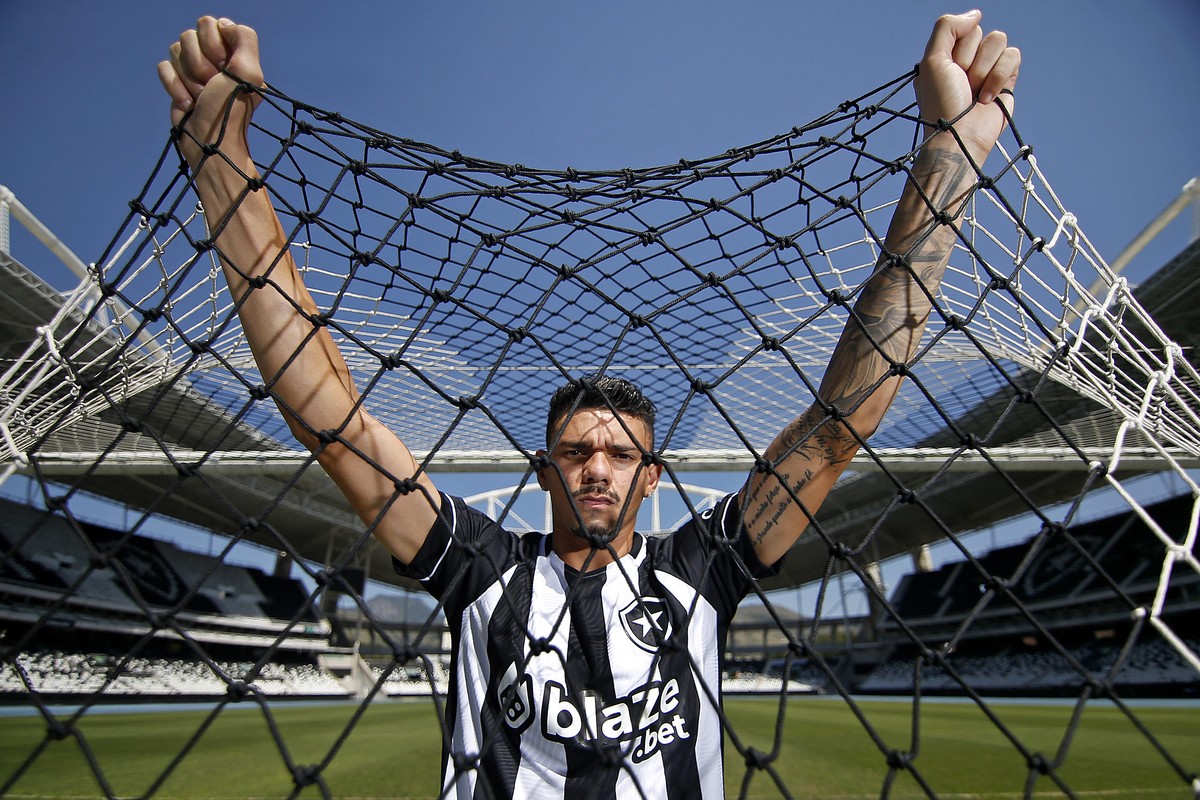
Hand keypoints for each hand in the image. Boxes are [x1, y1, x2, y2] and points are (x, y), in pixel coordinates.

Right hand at [157, 16, 262, 170]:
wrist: (208, 140)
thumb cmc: (229, 109)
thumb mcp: (248, 72)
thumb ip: (245, 39)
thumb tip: (225, 25)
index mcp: (234, 53)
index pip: (212, 24)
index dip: (213, 44)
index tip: (223, 68)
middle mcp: (215, 58)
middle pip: (190, 36)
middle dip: (199, 63)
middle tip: (212, 84)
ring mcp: (194, 69)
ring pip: (175, 50)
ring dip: (188, 78)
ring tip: (202, 97)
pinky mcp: (177, 81)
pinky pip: (164, 67)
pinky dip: (174, 87)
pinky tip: (189, 103)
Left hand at [915, 10, 1019, 161]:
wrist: (958, 137)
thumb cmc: (941, 103)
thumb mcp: (932, 61)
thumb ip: (947, 28)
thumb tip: (976, 14)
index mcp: (947, 54)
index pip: (963, 28)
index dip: (958, 49)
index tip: (949, 71)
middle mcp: (967, 60)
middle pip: (981, 34)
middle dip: (970, 61)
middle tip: (961, 84)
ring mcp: (987, 69)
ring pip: (998, 42)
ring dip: (984, 70)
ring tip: (974, 93)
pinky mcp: (1006, 80)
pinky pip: (1013, 56)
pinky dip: (1000, 77)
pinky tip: (987, 98)